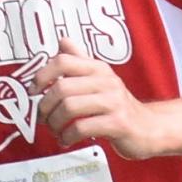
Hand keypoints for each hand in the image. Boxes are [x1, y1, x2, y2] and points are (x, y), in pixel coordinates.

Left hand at [31, 37, 162, 158]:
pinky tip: (66, 140)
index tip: (33, 91)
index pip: (63, 61)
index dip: (42, 75)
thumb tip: (62, 41)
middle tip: (43, 119)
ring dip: (55, 124)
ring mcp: (114, 102)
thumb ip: (81, 61)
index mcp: (98, 68)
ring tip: (55, 131)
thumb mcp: (101, 79)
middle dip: (45, 107)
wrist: (148, 128)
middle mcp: (106, 81)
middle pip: (61, 88)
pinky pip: (82, 128)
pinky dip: (67, 136)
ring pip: (69, 107)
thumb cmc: (118, 106)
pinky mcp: (118, 123)